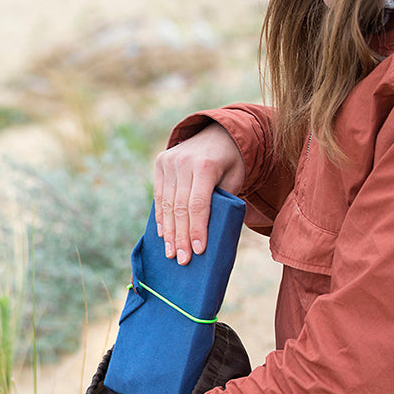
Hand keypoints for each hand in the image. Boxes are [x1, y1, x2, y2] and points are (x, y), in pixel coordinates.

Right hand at [153, 122, 244, 264]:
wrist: (219, 133)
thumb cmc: (231, 162)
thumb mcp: (235, 179)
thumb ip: (223, 202)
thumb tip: (210, 235)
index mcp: (205, 165)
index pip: (198, 204)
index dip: (197, 229)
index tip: (198, 251)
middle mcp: (184, 161)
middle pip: (180, 207)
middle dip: (181, 237)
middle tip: (182, 260)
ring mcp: (169, 161)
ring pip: (166, 204)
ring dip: (168, 232)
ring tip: (171, 253)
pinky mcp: (160, 163)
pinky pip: (159, 196)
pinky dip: (161, 217)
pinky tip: (163, 235)